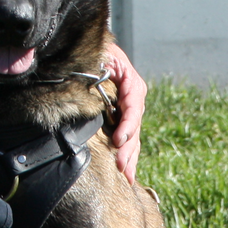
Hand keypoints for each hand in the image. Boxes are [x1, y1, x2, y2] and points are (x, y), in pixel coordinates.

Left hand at [102, 39, 145, 183]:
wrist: (100, 52)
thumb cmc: (99, 52)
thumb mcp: (102, 54)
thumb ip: (100, 65)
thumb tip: (92, 76)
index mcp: (132, 83)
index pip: (133, 106)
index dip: (128, 124)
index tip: (118, 140)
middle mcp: (135, 98)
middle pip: (135, 126)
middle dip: (129, 149)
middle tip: (122, 167)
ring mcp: (131, 110)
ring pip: (134, 136)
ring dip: (130, 157)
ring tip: (127, 176)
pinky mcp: (124, 119)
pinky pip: (129, 138)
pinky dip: (128, 155)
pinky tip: (127, 172)